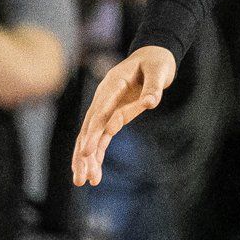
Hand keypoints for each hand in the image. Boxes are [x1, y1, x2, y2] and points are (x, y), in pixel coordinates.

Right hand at [71, 45, 178, 185]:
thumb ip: (153, 87)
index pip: (100, 112)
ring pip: (91, 136)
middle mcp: (104, 98)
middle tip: (81, 178)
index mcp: (112, 85)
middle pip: (90, 128)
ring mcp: (105, 108)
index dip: (92, 132)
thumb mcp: (158, 70)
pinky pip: (101, 137)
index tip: (87, 151)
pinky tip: (92, 173)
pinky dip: (96, 154)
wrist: (151, 57)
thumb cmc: (155, 62)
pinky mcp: (112, 116)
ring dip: (86, 159)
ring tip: (83, 182)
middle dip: (84, 153)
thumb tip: (151, 102)